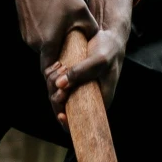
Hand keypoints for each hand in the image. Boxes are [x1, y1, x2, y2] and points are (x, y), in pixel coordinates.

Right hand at [0, 0, 130, 118]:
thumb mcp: (80, 11)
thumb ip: (89, 31)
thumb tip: (98, 42)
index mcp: (49, 43)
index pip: (52, 75)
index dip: (59, 88)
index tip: (65, 100)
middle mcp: (35, 44)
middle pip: (49, 65)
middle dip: (59, 75)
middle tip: (69, 85)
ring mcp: (28, 37)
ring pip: (45, 52)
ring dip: (56, 55)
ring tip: (67, 53)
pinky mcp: (26, 30)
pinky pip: (40, 42)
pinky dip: (49, 43)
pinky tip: (56, 33)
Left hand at [47, 0, 129, 117]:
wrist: (108, 37)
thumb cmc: (109, 50)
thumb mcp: (99, 59)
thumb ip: (82, 71)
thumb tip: (60, 85)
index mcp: (100, 101)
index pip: (84, 122)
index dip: (70, 124)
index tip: (61, 115)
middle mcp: (88, 98)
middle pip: (65, 110)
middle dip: (57, 97)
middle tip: (59, 79)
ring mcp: (78, 89)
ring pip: (58, 96)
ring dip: (53, 84)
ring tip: (61, 66)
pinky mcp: (71, 79)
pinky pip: (56, 84)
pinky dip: (52, 76)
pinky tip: (57, 65)